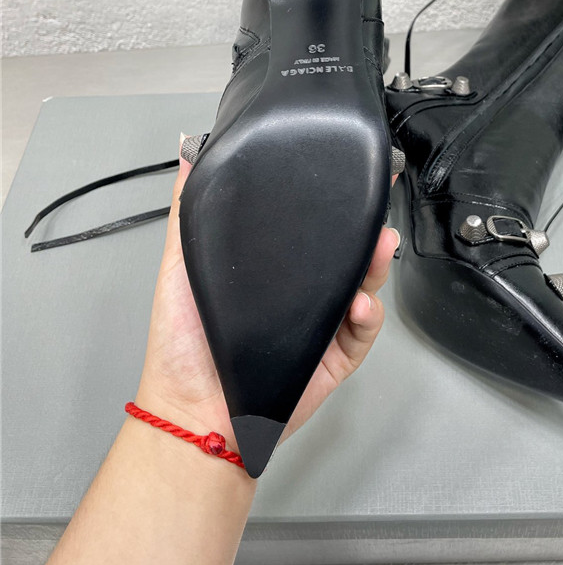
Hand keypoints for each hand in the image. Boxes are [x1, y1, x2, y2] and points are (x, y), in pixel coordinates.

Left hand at [135, 138, 398, 457]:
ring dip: (376, 263)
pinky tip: (358, 304)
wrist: (193, 411)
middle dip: (367, 227)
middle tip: (376, 209)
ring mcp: (321, 323)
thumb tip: (189, 153)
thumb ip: (188, 212)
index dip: (333, 201)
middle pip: (346, 251)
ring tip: (379, 247)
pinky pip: (363, 330)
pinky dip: (368, 314)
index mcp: (272, 267)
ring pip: (363, 284)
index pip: (309, 226)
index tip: (352, 170)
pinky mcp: (335, 357)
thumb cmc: (183, 341)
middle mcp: (300, 291)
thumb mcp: (180, 265)